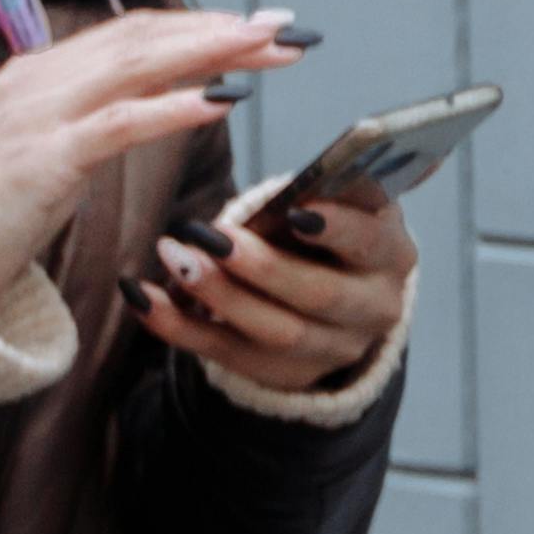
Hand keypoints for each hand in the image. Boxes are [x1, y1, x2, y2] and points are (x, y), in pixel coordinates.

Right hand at [0, 7, 307, 318]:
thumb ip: (95, 119)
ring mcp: (36, 114)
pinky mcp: (42, 159)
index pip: (132, 33)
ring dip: (210, 55)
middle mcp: (37, 79)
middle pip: (144, 39)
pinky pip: (120, 123)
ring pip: (137, 65)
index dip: (198, 24)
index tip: (260, 26)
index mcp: (39, 72)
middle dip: (220, 31)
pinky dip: (174, 107)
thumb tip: (162, 99)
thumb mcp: (50, 152)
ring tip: (268, 50)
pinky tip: (221, 101)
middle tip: (286, 26)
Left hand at [139, 183, 415, 397]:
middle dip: (263, 267)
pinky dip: (177, 326)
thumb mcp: (347, 205)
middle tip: (211, 236)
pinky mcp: (279, 372)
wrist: (335, 298)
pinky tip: (142, 297)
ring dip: (219, 295)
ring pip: (275, 332)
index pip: (371, 243)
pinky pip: (223, 353)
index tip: (295, 210)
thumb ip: (338, 186)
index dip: (337, 229)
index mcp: (391, 255)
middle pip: (320, 296)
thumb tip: (339, 161)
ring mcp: (328, 349)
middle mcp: (372, 309)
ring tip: (176, 257)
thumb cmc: (330, 231)